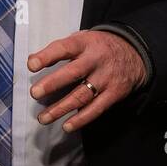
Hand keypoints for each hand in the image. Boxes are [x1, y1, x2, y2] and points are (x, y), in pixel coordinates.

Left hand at [27, 30, 146, 132]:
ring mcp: (106, 78)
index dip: (47, 56)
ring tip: (44, 117)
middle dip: (52, 84)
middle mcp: (96, 60)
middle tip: (35, 93)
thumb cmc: (99, 47)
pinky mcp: (114, 93)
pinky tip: (67, 125)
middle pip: (73, 73)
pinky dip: (81, 118)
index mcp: (86, 43)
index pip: (64, 48)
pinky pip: (96, 108)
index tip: (31, 65)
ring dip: (61, 108)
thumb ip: (59, 49)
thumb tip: (32, 60)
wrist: (134, 53)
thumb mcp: (82, 39)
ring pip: (82, 95)